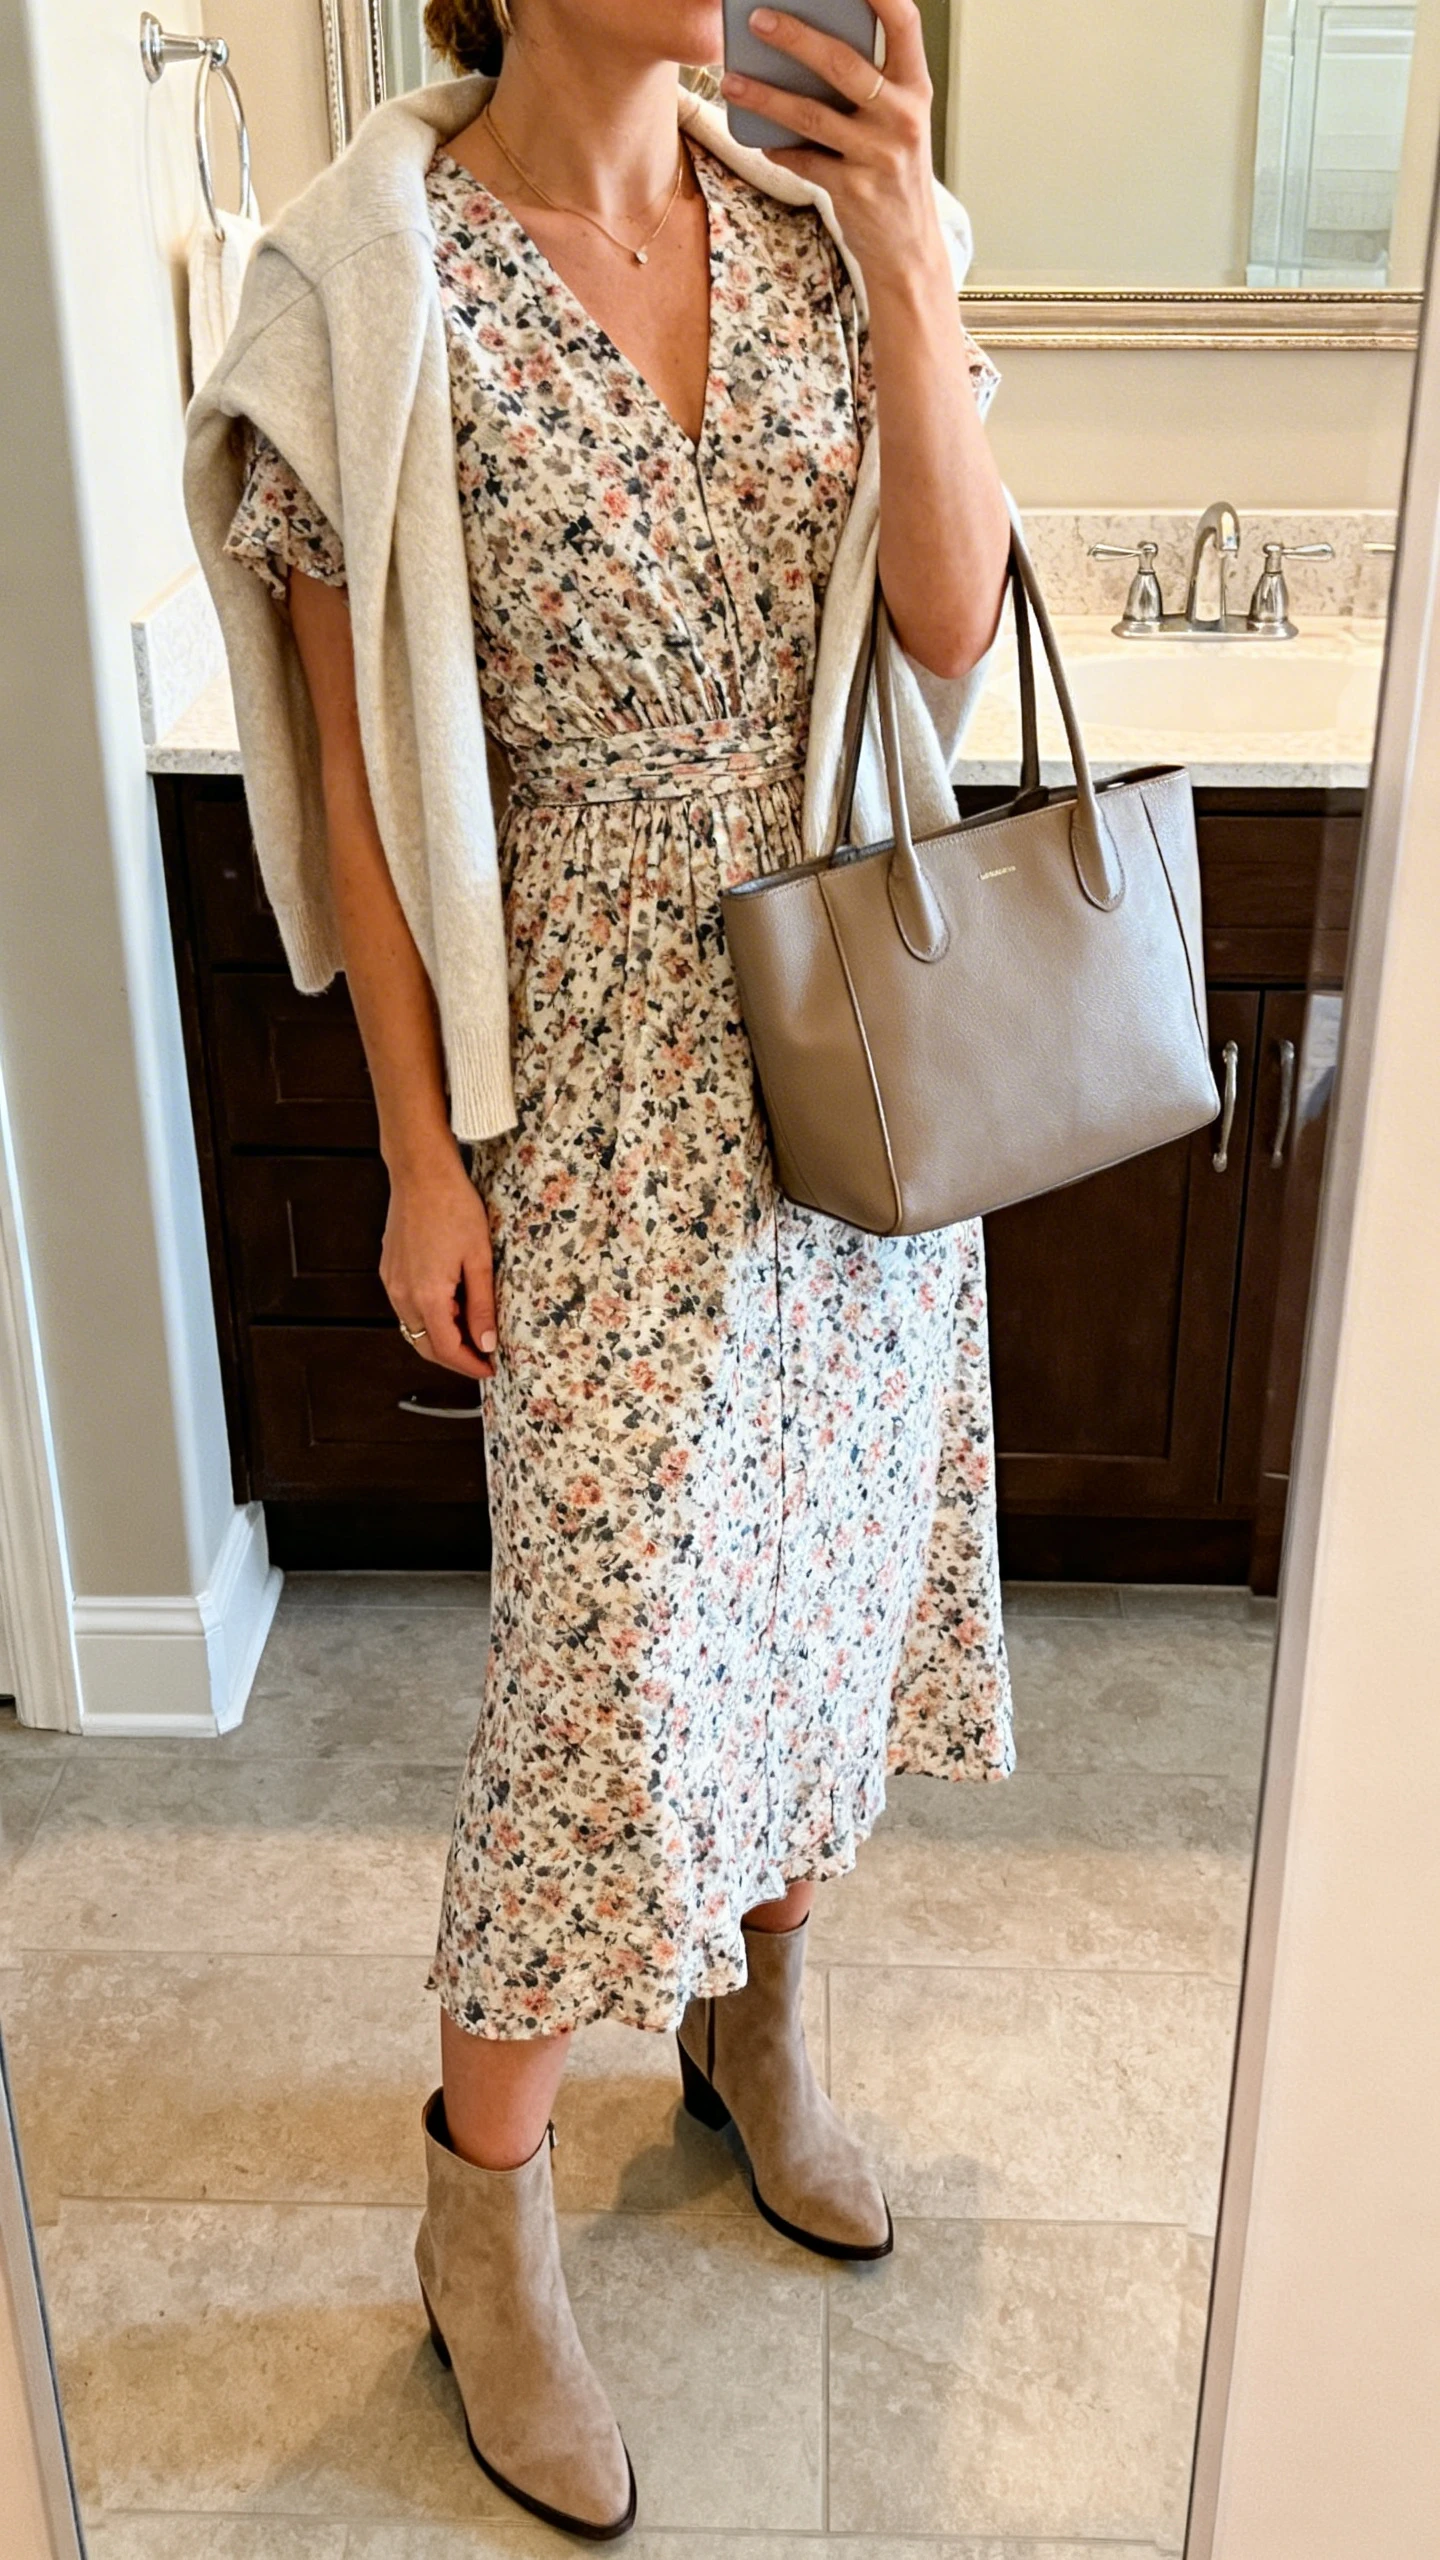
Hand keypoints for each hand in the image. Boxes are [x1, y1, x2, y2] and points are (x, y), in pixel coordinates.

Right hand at [382, 1147, 497, 1381]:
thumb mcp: (479, 1259)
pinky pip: (407, 1309)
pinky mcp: (389, 1271)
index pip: (447, 1350)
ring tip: (472, 1330)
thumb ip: (482, 1306)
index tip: (490, 1369)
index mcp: (427, 1296)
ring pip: (415, 1329)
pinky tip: (451, 1305)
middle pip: (426, 1346)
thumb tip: (487, 1342)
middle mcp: (402, 1295)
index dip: (470, 1365)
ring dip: (441, 1338)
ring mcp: (391, 1283)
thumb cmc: (453, 1207)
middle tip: (483, 1358)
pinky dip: (429, 1318)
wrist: (421, 1173)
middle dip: (455, 1358)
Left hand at [720, 0, 942, 283]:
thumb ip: (870, 84)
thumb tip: (808, 48)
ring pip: (810, 114)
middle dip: (794, 36)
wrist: (908, 249)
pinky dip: (778, 149)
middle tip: (756, 18)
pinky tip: (760, 140)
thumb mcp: (897, 122)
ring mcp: (878, 155)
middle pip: (842, 63)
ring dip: (764, 96)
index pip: (904, 23)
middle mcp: (902, 117)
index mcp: (916, 89)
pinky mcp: (853, 190)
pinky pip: (802, 160)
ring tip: (731, 81)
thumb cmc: (894, 174)